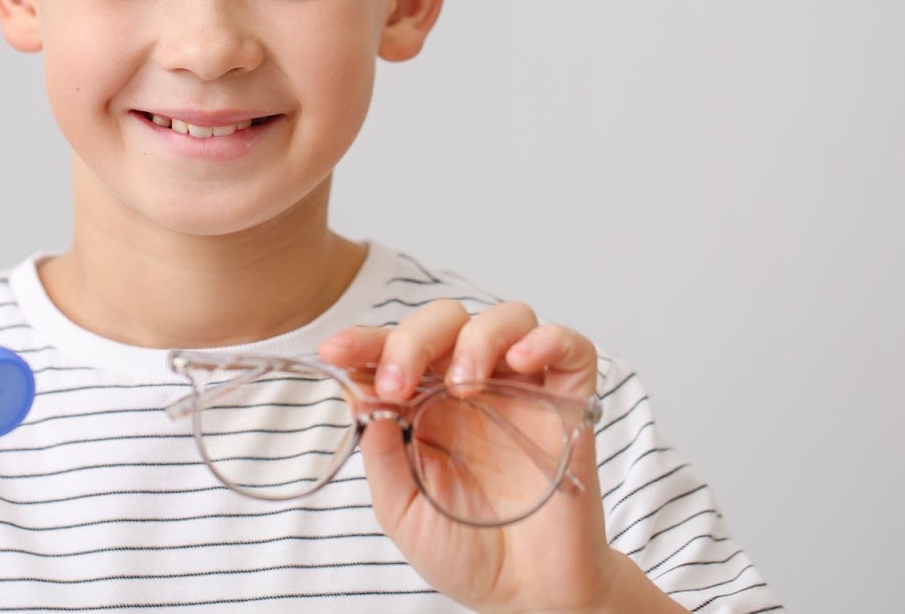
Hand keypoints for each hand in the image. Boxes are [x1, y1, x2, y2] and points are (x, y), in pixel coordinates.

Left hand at [319, 300, 623, 613]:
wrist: (531, 595)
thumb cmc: (467, 552)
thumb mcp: (405, 513)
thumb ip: (384, 460)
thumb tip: (364, 402)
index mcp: (426, 405)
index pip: (394, 352)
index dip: (365, 342)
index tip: (334, 352)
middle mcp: (473, 387)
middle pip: (445, 321)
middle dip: (412, 339)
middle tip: (398, 383)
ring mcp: (522, 391)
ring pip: (507, 318)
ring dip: (477, 338)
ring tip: (464, 385)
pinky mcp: (570, 405)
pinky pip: (570, 348)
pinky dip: (548, 339)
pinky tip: (522, 362)